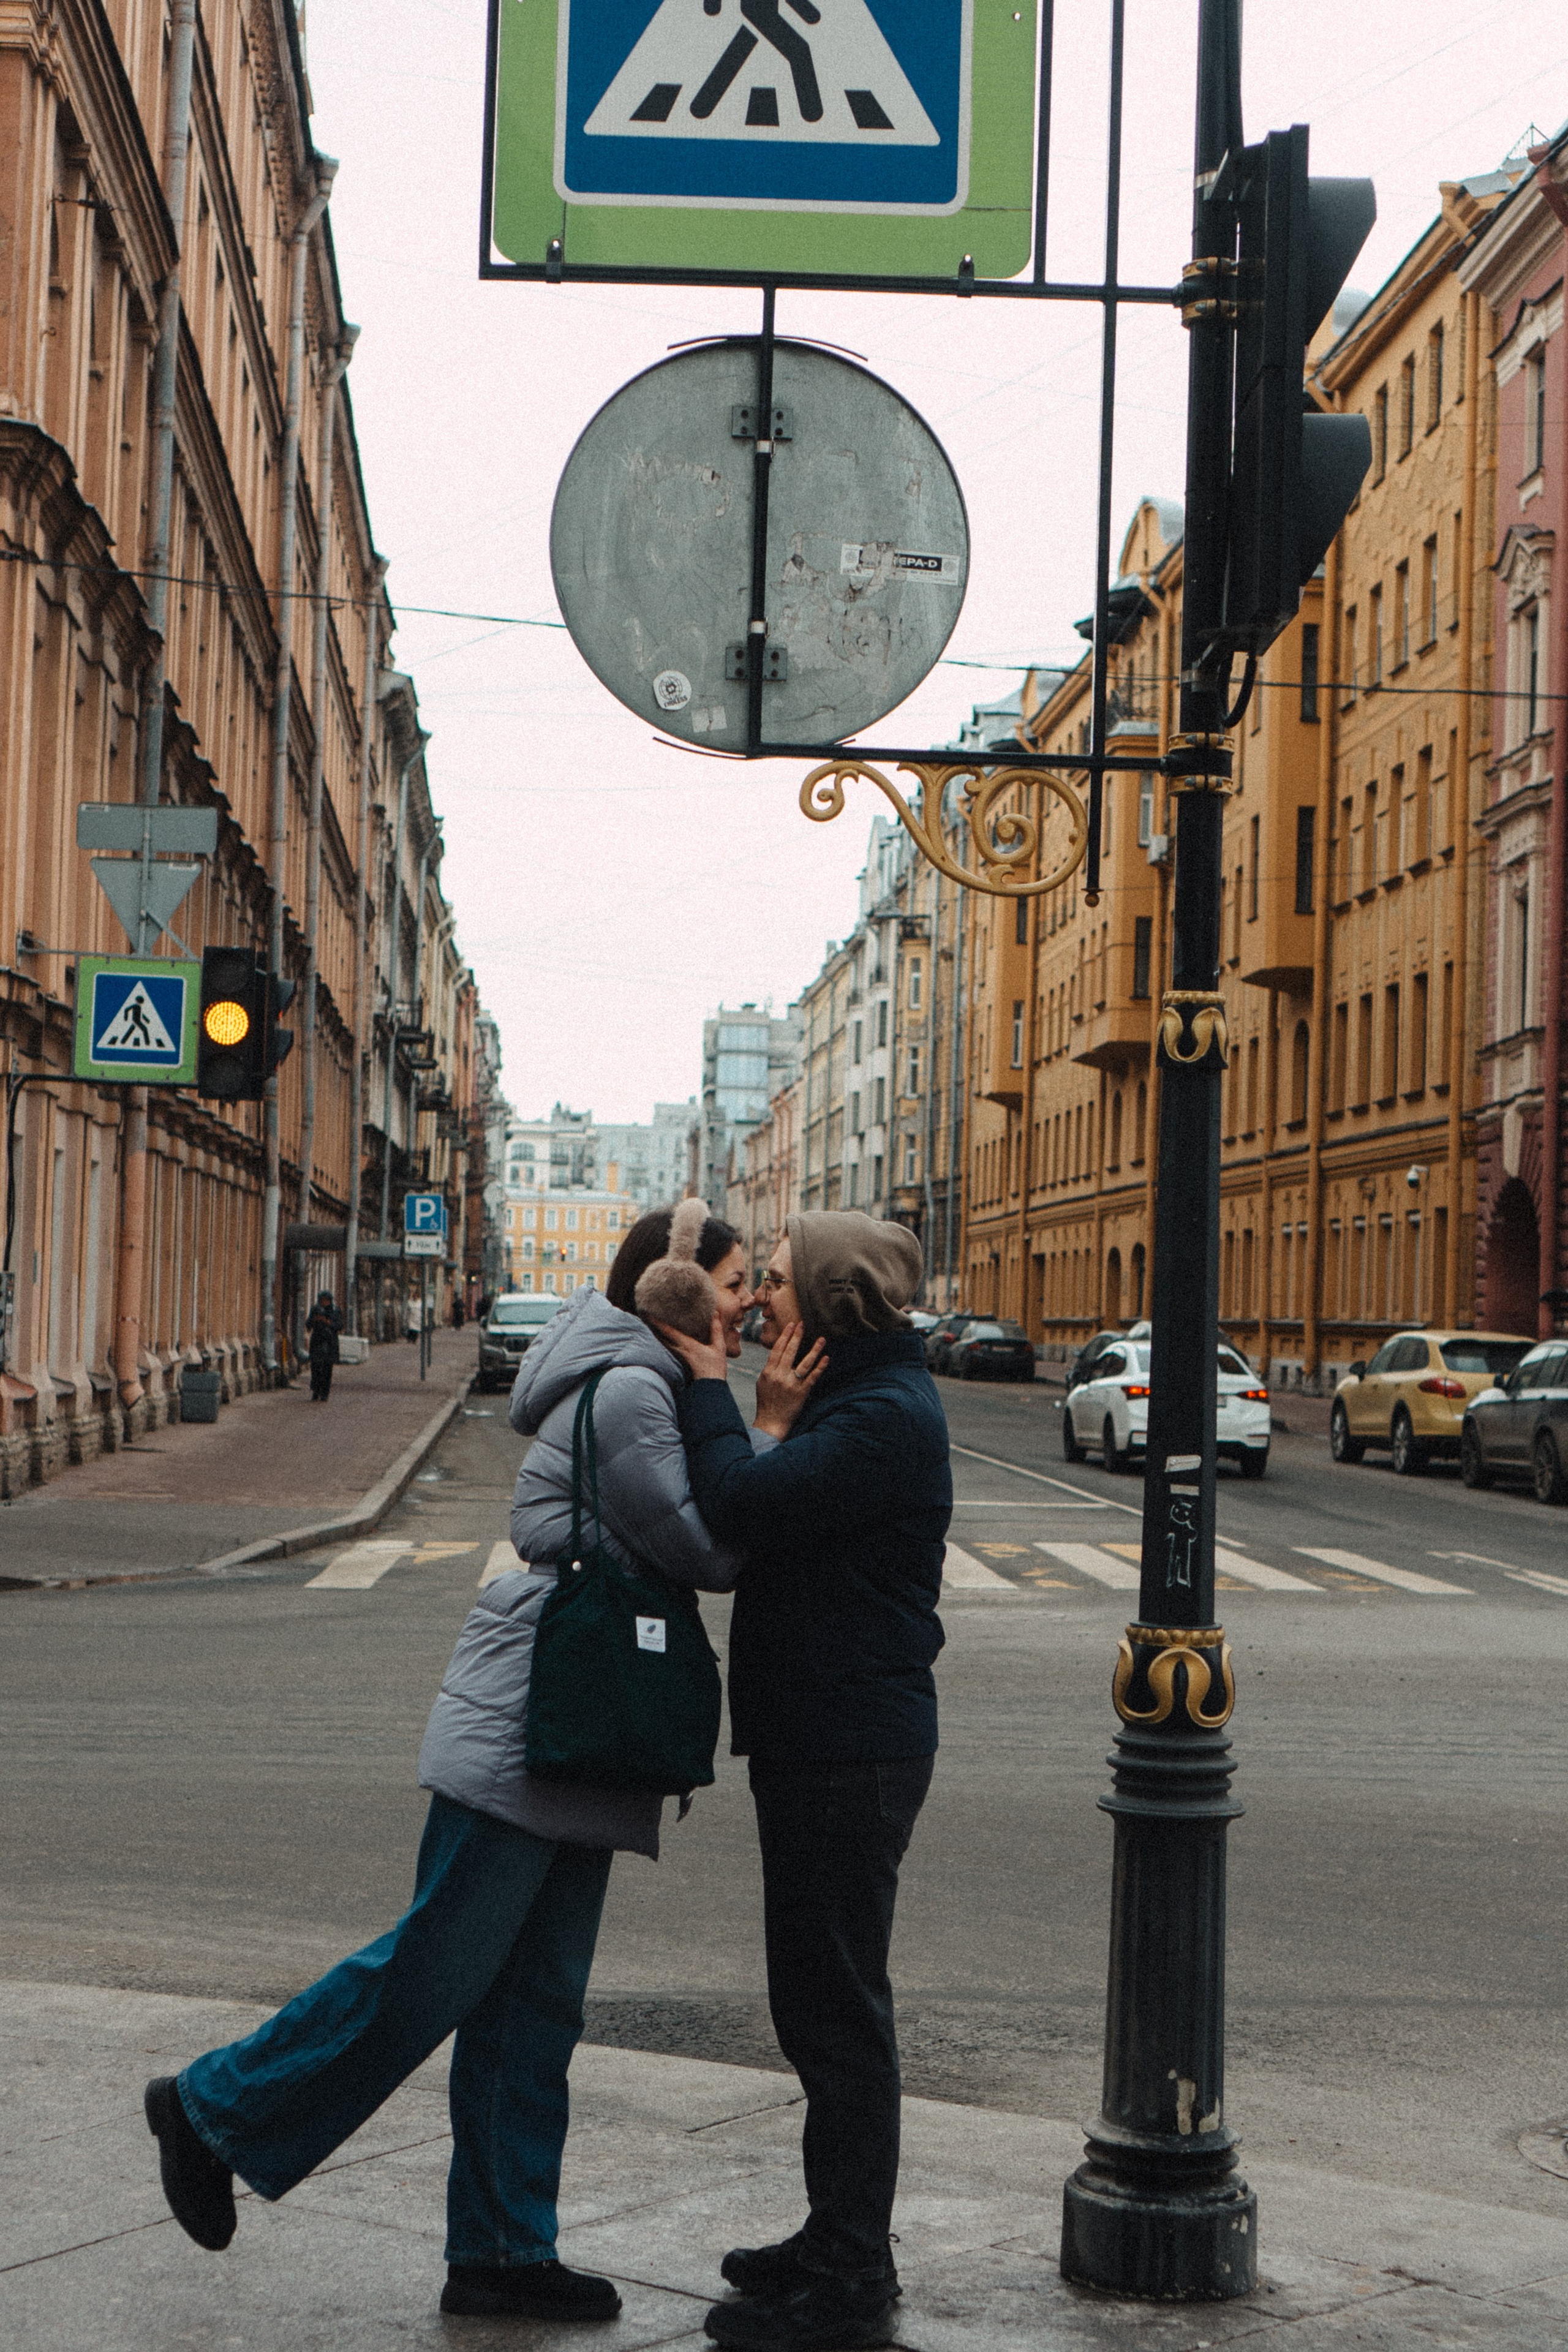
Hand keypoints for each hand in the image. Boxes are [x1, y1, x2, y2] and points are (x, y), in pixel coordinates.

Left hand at [653, 1310, 728, 1383]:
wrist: (710, 1387)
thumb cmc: (715, 1367)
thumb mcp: (719, 1347)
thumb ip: (716, 1329)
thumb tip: (715, 1312)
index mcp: (687, 1345)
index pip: (669, 1331)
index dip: (658, 1322)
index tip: (648, 1314)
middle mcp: (679, 1350)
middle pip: (662, 1336)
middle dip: (654, 1326)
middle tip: (646, 1316)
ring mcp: (679, 1356)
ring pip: (664, 1343)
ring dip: (658, 1334)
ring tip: (651, 1325)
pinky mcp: (680, 1361)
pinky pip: (669, 1348)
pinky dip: (664, 1341)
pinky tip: (664, 1338)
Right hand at [753, 1322, 828, 1438]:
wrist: (771, 1422)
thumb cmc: (766, 1402)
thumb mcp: (762, 1383)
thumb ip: (769, 1368)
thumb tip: (777, 1354)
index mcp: (768, 1372)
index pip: (777, 1349)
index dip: (785, 1336)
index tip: (791, 1325)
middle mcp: (779, 1376)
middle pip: (790, 1352)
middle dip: (797, 1336)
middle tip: (803, 1324)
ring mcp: (791, 1384)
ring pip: (804, 1363)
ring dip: (814, 1349)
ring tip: (821, 1339)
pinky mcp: (802, 1393)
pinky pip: (813, 1377)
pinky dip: (820, 1367)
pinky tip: (826, 1358)